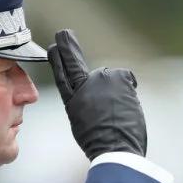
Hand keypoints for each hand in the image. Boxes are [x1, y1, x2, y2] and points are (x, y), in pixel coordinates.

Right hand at [47, 29, 146, 157]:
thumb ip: (90, 106)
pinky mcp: (118, 77)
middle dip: (68, 47)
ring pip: (110, 77)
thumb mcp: (85, 125)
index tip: (54, 47)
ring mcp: (100, 79)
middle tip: (64, 33)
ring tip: (118, 112)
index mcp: (72, 101)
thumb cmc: (102, 144)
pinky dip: (129, 89)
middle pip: (75, 63)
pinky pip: (127, 78)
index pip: (63, 76)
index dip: (58, 62)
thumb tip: (103, 99)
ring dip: (116, 90)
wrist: (115, 149)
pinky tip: (127, 105)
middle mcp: (83, 86)